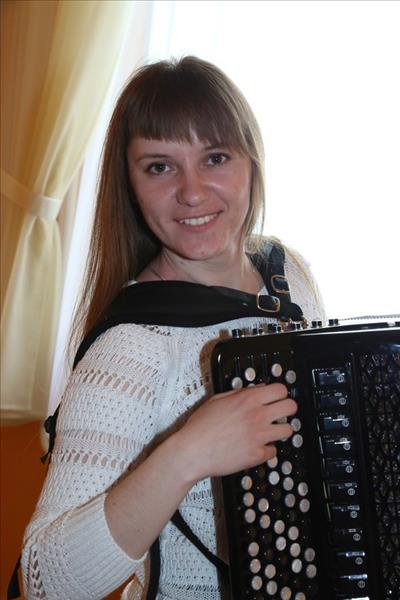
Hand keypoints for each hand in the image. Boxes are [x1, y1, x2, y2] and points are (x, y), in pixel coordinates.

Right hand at [174, 383, 296, 482]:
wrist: (192, 451)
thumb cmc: (200, 426)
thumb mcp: (217, 399)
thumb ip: (240, 393)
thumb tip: (256, 390)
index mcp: (247, 399)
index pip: (281, 389)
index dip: (280, 393)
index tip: (277, 398)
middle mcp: (257, 416)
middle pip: (291, 407)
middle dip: (287, 409)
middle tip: (280, 414)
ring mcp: (259, 436)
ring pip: (288, 430)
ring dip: (280, 430)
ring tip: (270, 432)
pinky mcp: (257, 455)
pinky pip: (274, 451)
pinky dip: (266, 450)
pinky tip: (256, 447)